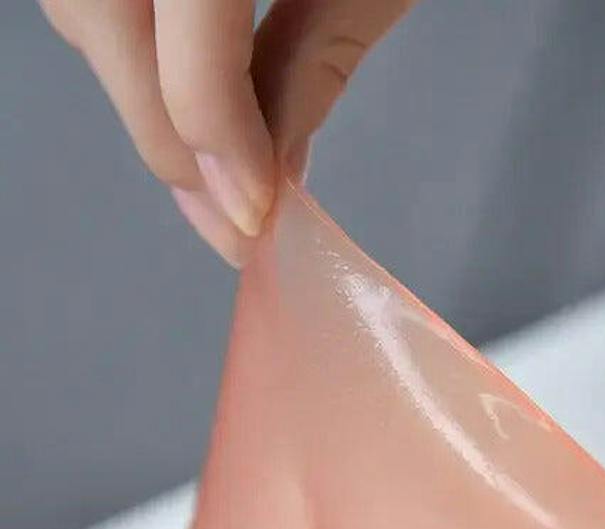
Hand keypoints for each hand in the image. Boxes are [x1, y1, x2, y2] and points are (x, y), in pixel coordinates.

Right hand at [39, 0, 413, 266]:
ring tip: (218, 178)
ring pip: (86, 18)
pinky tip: (194, 110)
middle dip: (170, 141)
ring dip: (146, 106)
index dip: (219, 140)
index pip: (188, 48)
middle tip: (232, 225)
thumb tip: (274, 170)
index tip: (257, 219)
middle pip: (107, 30)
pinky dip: (138, 60)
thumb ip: (312, 58)